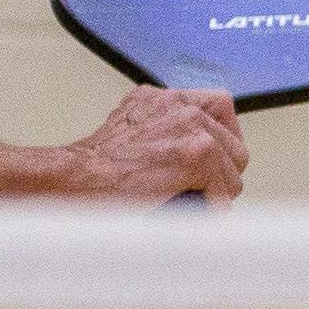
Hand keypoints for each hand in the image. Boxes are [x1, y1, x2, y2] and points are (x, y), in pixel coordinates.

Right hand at [63, 84, 246, 203]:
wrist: (74, 178)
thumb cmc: (92, 166)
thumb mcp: (126, 126)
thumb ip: (159, 128)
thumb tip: (182, 151)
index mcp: (163, 97)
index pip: (219, 107)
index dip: (222, 138)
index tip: (214, 159)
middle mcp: (180, 104)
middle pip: (234, 142)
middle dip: (223, 170)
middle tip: (206, 188)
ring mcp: (191, 128)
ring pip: (232, 169)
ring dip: (217, 192)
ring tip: (194, 202)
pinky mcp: (195, 155)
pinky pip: (222, 192)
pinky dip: (210, 208)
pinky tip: (192, 211)